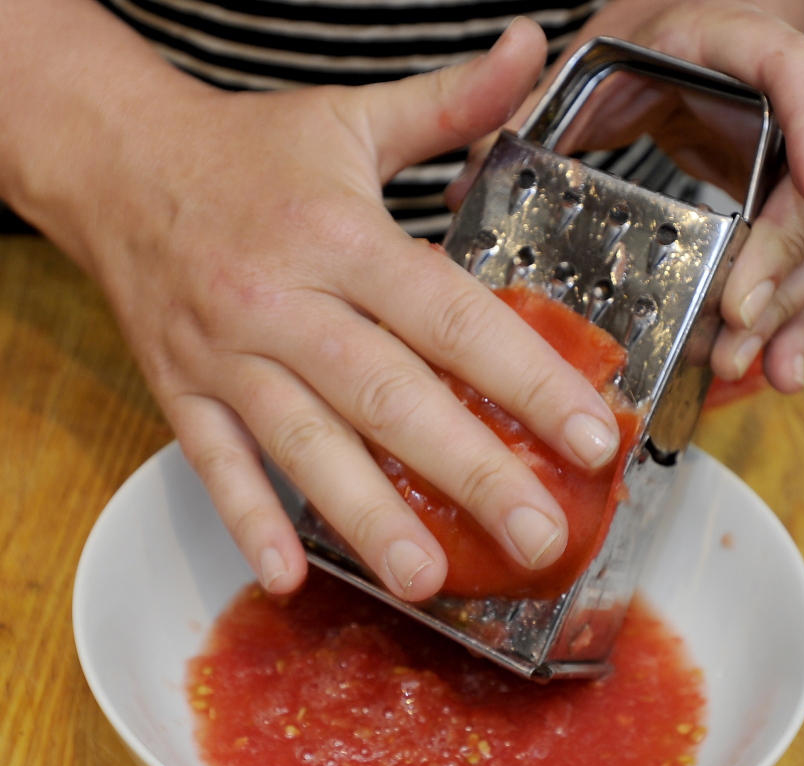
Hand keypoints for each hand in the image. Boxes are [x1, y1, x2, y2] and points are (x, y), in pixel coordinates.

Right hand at [30, 17, 625, 601]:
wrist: (116, 161)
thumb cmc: (247, 152)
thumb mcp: (351, 117)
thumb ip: (449, 105)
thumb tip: (526, 49)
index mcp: (342, 238)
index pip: (451, 317)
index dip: (527, 378)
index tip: (590, 436)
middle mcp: (286, 303)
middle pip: (391, 398)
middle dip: (471, 472)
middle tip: (539, 537)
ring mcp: (227, 355)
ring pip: (306, 444)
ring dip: (368, 516)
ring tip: (428, 579)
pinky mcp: (182, 391)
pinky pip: (214, 463)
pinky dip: (250, 517)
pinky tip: (290, 575)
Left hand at [448, 0, 803, 393]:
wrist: (667, 60)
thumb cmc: (636, 60)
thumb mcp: (587, 73)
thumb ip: (536, 112)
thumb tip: (470, 180)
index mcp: (738, 52)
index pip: (803, 75)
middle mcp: (784, 110)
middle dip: (788, 259)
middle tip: (737, 316)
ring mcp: (793, 167)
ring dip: (786, 308)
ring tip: (734, 356)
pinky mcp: (784, 218)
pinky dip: (792, 324)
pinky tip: (776, 368)